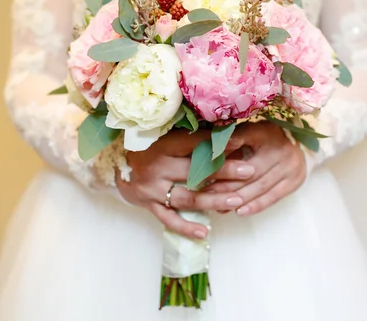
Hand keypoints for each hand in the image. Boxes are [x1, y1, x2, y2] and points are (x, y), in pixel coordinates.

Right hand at [116, 129, 254, 238]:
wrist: (117, 165)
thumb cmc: (149, 146)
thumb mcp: (167, 135)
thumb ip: (193, 137)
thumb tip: (227, 132)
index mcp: (162, 144)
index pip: (194, 143)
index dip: (218, 143)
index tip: (242, 140)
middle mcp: (156, 167)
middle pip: (194, 170)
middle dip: (223, 171)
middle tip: (249, 171)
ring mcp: (152, 189)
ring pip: (186, 197)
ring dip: (213, 199)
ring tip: (236, 200)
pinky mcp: (149, 205)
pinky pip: (169, 219)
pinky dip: (186, 227)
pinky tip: (205, 232)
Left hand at [206, 122, 306, 216]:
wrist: (296, 144)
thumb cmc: (262, 139)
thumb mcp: (246, 133)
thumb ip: (229, 143)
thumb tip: (206, 157)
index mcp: (264, 131)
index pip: (241, 139)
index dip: (223, 151)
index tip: (205, 164)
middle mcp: (280, 148)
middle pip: (249, 171)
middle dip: (226, 184)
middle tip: (206, 193)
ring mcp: (290, 165)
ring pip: (259, 186)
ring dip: (237, 198)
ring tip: (218, 206)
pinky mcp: (295, 181)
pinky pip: (272, 197)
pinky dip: (255, 206)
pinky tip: (239, 211)